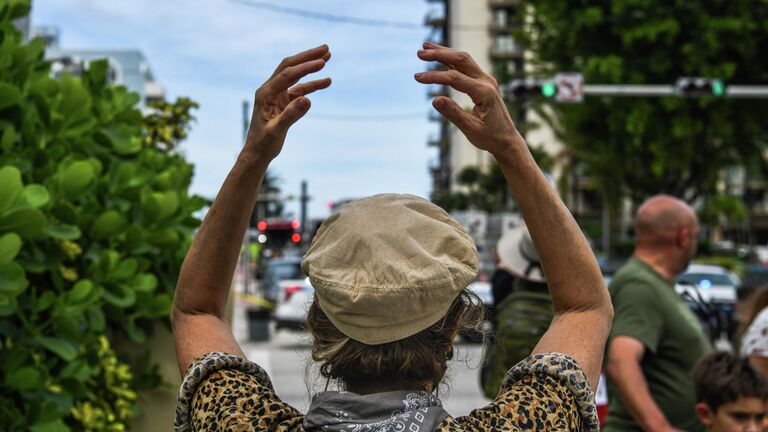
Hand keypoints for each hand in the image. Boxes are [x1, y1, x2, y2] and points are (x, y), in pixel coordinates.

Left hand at [246, 44, 331, 160]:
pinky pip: (300, 89)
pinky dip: (312, 84)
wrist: (257, 153)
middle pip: (290, 67)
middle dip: (308, 57)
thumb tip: (308, 99)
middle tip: (326, 48)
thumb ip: (291, 115)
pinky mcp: (284, 102)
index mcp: (265, 93)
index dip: (305, 67)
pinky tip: (326, 81)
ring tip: (328, 57)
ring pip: (296, 75)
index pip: (287, 75)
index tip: (322, 62)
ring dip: (311, 66)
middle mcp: (270, 90)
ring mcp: (277, 95)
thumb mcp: (276, 131)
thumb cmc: (263, 143)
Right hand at [414, 42, 523, 155]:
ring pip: (464, 60)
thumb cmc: (490, 137)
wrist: (507, 140)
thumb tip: (435, 100)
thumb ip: (453, 113)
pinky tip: (440, 57)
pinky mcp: (484, 83)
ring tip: (425, 47)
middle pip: (461, 60)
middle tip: (419, 53)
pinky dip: (451, 60)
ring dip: (445, 52)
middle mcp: (487, 82)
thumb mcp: (471, 130)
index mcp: (484, 93)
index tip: (417, 77)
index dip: (435, 76)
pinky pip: (466, 67)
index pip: (455, 78)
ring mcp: (487, 80)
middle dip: (439, 54)